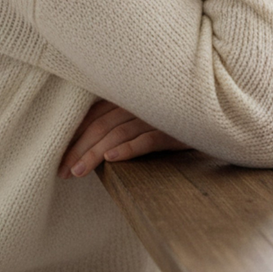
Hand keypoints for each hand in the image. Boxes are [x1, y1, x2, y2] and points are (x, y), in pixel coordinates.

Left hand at [58, 98, 188, 178]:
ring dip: (95, 153)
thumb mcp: (144, 118)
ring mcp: (156, 116)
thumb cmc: (174, 120)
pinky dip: (127, 149)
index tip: (58, 158)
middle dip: (78, 150)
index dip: (74, 136)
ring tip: (78, 171)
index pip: (94, 116)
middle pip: (101, 126)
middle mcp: (139, 104)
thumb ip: (119, 123)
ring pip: (118, 134)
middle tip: (62, 172)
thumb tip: (92, 148)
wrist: (214, 115)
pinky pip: (146, 139)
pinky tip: (112, 160)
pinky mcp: (173, 131)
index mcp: (128, 99)